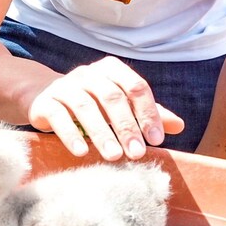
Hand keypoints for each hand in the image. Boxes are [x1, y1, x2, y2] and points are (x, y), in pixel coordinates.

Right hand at [28, 56, 184, 161]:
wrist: (46, 96)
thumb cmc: (92, 102)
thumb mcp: (119, 104)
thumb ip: (146, 113)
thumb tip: (179, 126)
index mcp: (110, 69)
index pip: (135, 87)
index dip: (147, 112)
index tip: (156, 139)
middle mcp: (88, 73)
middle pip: (112, 97)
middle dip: (126, 126)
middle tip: (137, 154)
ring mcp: (65, 85)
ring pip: (85, 106)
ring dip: (101, 132)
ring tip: (113, 156)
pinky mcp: (46, 101)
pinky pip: (59, 115)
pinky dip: (70, 134)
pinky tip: (81, 152)